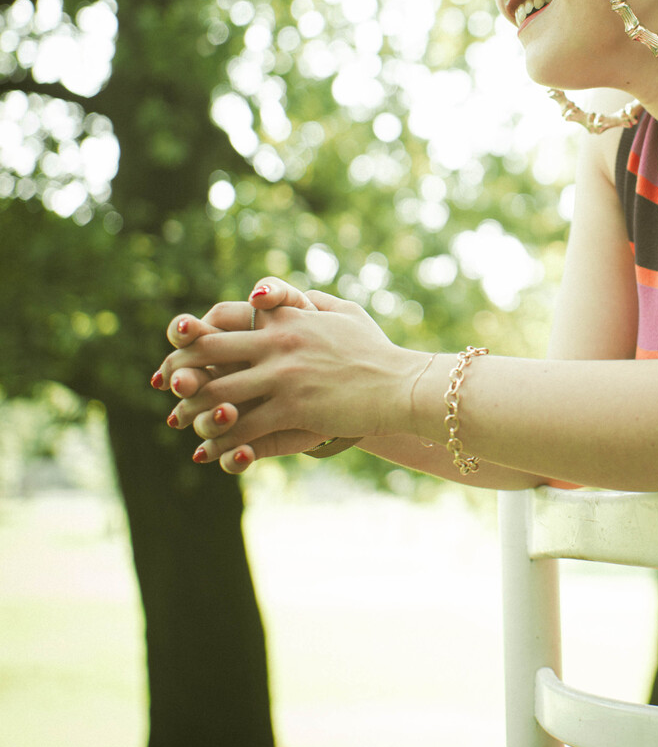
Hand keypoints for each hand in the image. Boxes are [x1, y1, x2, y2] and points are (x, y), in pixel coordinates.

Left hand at [154, 277, 414, 469]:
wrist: (400, 384)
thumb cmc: (375, 351)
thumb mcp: (344, 313)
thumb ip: (309, 300)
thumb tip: (279, 295)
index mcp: (287, 317)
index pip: (224, 318)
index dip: (193, 334)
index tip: (178, 349)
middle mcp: (278, 342)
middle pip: (210, 352)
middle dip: (181, 370)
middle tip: (168, 386)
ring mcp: (283, 376)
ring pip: (219, 393)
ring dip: (195, 410)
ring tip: (183, 422)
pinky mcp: (293, 408)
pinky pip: (244, 426)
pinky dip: (222, 441)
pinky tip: (210, 451)